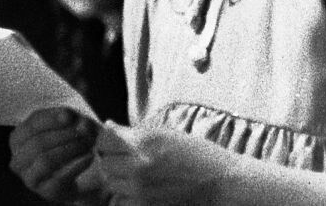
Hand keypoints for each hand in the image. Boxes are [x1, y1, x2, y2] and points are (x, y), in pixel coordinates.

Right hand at [10, 108, 100, 201]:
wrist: (83, 174)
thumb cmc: (71, 141)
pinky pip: (59, 179)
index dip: (50, 118)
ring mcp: (30, 178)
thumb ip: (75, 119)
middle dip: (63, 135)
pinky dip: (77, 165)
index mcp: (19, 139)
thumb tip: (81, 124)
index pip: (30, 125)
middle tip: (84, 132)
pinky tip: (89, 157)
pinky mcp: (46, 192)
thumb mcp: (72, 124)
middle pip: (37, 143)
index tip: (69, 116)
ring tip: (88, 144)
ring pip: (45, 161)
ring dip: (70, 149)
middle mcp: (19, 160)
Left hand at [95, 122, 233, 205]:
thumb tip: (109, 126)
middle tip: (123, 157)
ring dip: (117, 177)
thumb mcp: (168, 134)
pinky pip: (120, 201)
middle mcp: (139, 165)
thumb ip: (135, 133)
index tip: (111, 140)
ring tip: (134, 172)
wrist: (222, 184)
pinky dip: (125, 195)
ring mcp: (141, 190)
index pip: (104, 140)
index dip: (105, 139)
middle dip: (109, 158)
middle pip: (104, 162)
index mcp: (145, 140)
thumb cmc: (199, 155)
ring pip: (110, 183)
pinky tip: (139, 189)